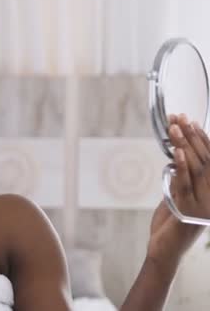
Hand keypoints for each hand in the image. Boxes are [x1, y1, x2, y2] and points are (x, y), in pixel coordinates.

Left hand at [147, 114, 207, 266]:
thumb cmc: (170, 222)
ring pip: (195, 169)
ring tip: (175, 126)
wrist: (164, 249)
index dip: (202, 139)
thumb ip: (181, 177)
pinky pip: (184, 184)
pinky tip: (177, 152)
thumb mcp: (177, 195)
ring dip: (184, 145)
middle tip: (181, 117)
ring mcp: (202, 204)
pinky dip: (181, 166)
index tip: (191, 121)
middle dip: (191, 136)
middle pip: (204, 160)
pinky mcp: (187, 211)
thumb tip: (179, 153)